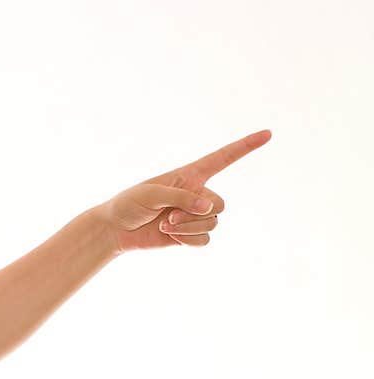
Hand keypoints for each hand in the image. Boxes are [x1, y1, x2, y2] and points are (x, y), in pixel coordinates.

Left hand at [98, 129, 271, 253]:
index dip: (245, 146)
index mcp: (189, 175)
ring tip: (165, 225)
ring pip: (212, 223)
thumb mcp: (152, 193)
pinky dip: (188, 240)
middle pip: (219, 204)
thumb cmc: (130, 203)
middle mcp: (196, 194)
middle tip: (168, 216)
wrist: (117, 229)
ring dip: (189, 227)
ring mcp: (194, 215)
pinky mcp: (189, 235)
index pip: (223, 158)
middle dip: (197, 213)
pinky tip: (170, 236)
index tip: (267, 134)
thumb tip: (208, 209)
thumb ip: (181, 197)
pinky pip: (204, 239)